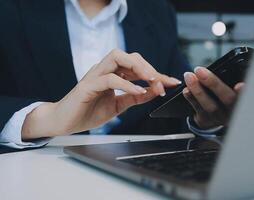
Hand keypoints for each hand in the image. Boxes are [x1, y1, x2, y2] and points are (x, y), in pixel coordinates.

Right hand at [22, 50, 180, 138]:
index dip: (156, 74)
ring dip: (138, 67)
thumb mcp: (119, 106)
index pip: (137, 67)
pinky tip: (138, 91)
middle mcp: (105, 70)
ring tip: (152, 80)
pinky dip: (126, 84)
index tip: (171, 82)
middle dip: (149, 67)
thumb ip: (136, 98)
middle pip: (129, 56)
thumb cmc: (89, 111)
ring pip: (117, 57)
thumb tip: (155, 91)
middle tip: (163, 81)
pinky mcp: (87, 85)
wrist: (64, 122)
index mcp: (113, 74)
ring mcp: (95, 75)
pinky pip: (109, 78)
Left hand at [183, 67, 243, 128]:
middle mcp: (234, 111)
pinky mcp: (207, 121)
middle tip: (199, 71)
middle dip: (213, 83)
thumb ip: (231, 76)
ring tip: (189, 77)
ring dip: (198, 90)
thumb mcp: (231, 83)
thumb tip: (221, 66)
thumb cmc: (224, 91)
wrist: (215, 112)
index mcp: (243, 99)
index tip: (240, 85)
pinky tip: (186, 90)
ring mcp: (220, 117)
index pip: (246, 95)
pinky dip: (192, 99)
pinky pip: (199, 111)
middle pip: (227, 99)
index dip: (244, 91)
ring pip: (211, 107)